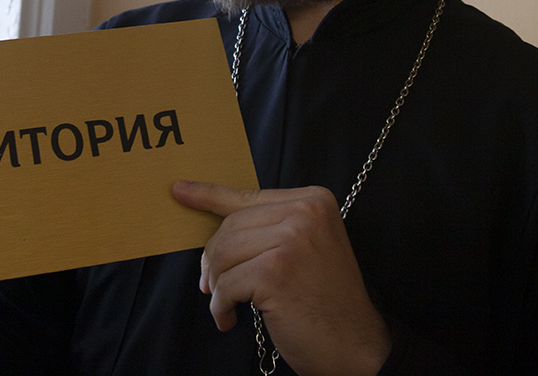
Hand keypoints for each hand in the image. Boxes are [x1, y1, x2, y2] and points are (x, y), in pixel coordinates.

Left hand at [172, 181, 390, 375]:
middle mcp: (305, 213)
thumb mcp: (305, 249)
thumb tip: (212, 219)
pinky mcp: (276, 272)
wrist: (358, 346)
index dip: (208, 196)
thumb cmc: (326, 302)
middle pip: (230, 226)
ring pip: (224, 253)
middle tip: (211, 285)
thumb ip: (268, 228)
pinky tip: (230, 319)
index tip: (179, 190)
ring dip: (217, 285)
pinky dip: (221, 306)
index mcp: (313, 200)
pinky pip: (226, 284)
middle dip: (214, 259)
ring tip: (226, 304)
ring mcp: (292, 240)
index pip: (248, 197)